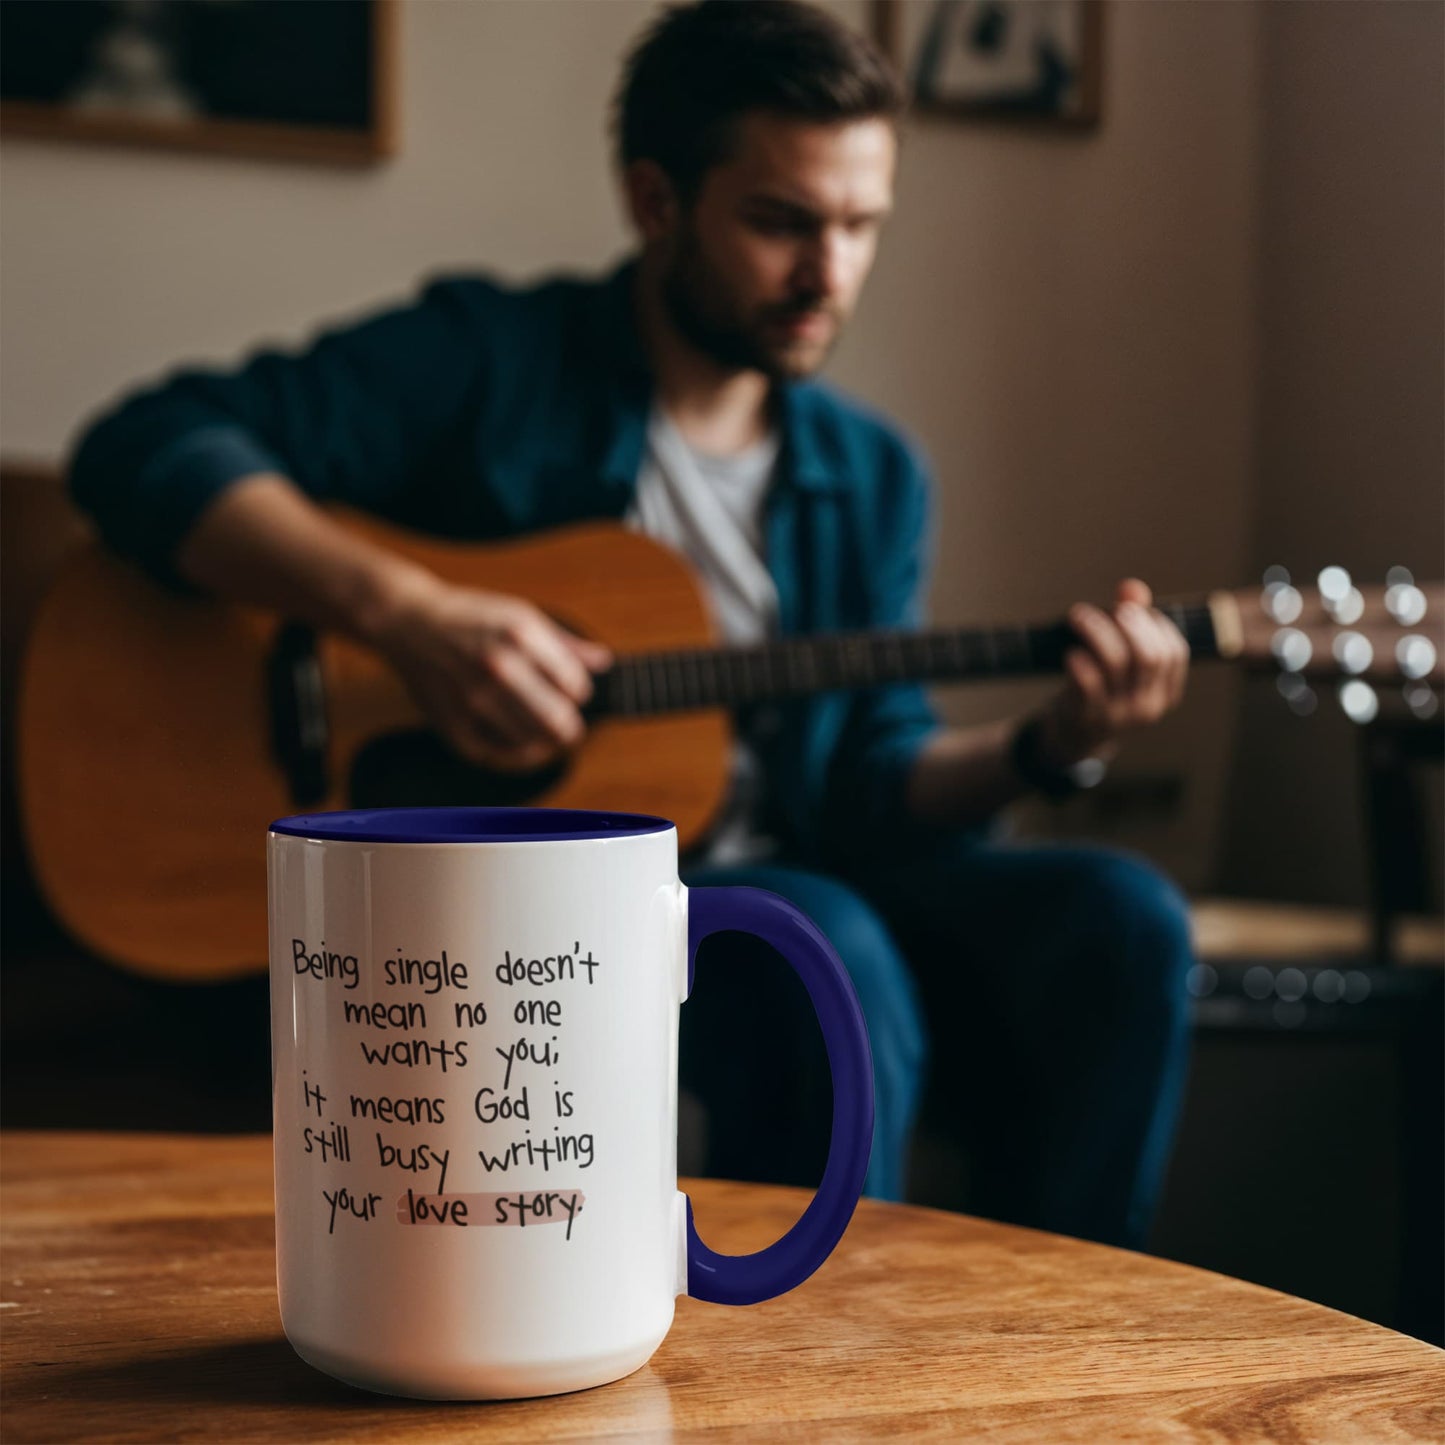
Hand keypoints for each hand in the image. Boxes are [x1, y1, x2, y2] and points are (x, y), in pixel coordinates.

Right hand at [367, 571, 611, 772]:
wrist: (408, 623)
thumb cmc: (470, 617)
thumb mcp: (520, 614)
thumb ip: (564, 643)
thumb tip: (604, 662)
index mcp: (520, 634)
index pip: (576, 686)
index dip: (578, 692)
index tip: (569, 690)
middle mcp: (498, 666)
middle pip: (559, 722)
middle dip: (570, 727)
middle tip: (566, 724)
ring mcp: (474, 699)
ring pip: (534, 743)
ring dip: (546, 743)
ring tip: (542, 733)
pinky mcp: (454, 724)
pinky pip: (501, 756)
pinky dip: (519, 756)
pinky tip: (522, 745)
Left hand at [1035, 579, 1188, 767]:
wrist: (1076, 739)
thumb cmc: (1102, 691)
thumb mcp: (1122, 664)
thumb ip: (1131, 624)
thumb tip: (1130, 587)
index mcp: (1166, 693)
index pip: (1175, 652)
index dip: (1155, 625)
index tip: (1132, 611)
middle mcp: (1147, 706)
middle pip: (1148, 655)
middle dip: (1129, 624)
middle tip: (1109, 609)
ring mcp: (1117, 714)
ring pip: (1115, 663)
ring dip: (1096, 631)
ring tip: (1078, 616)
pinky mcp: (1086, 717)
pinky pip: (1086, 683)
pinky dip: (1078, 661)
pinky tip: (1071, 652)